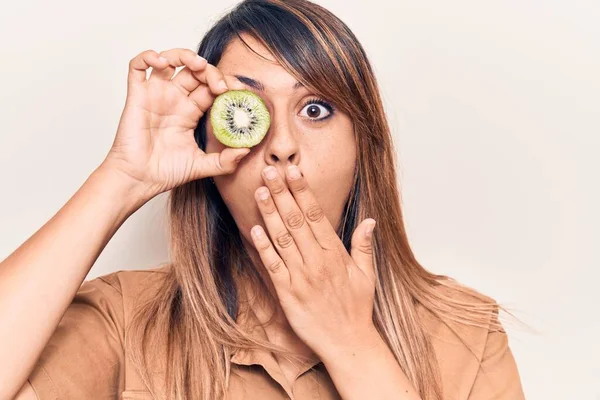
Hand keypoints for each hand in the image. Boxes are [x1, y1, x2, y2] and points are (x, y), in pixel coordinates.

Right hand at [101, 48, 249, 200]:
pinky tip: (160, 61)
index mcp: (190, 112)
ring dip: (184, 55)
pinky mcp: (137, 95)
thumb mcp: (203, 166)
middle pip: (194, 71)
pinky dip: (147, 56)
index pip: (210, 87)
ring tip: (197, 64)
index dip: (224, 83)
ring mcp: (155, 95)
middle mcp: (174, 99)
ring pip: (169, 60)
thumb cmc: (165, 173)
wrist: (139, 180)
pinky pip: (138, 66)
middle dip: (209, 70)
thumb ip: (226, 161)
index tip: (236, 91)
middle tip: (219, 84)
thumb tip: (248, 150)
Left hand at [249, 164, 378, 358]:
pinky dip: (263, 247)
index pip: (316, 214)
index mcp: (335, 253)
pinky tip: (254, 229)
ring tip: (260, 191)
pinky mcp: (287, 293)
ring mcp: (301, 276)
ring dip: (269, 213)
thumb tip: (369, 221)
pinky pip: (273, 266)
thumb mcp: (366, 275)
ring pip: (282, 238)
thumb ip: (364, 246)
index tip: (293, 171)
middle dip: (281, 193)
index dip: (302, 191)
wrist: (347, 343)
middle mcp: (317, 261)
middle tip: (270, 170)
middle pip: (296, 220)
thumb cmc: (356, 308)